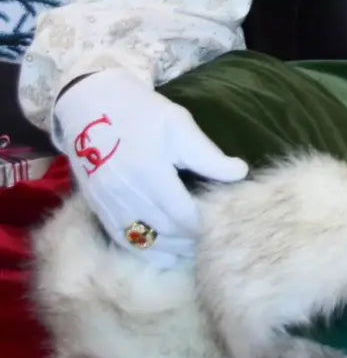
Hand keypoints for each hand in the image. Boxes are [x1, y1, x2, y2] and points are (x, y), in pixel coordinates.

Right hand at [53, 69, 248, 266]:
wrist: (94, 106)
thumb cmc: (144, 114)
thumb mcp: (180, 125)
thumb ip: (208, 155)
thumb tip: (241, 173)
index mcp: (149, 171)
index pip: (182, 214)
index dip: (203, 224)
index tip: (223, 224)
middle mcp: (125, 194)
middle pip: (164, 232)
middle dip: (190, 240)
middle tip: (215, 240)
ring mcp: (108, 204)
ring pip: (143, 242)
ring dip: (170, 249)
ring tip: (195, 249)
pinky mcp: (98, 208)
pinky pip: (122, 240)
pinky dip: (145, 250)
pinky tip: (165, 251)